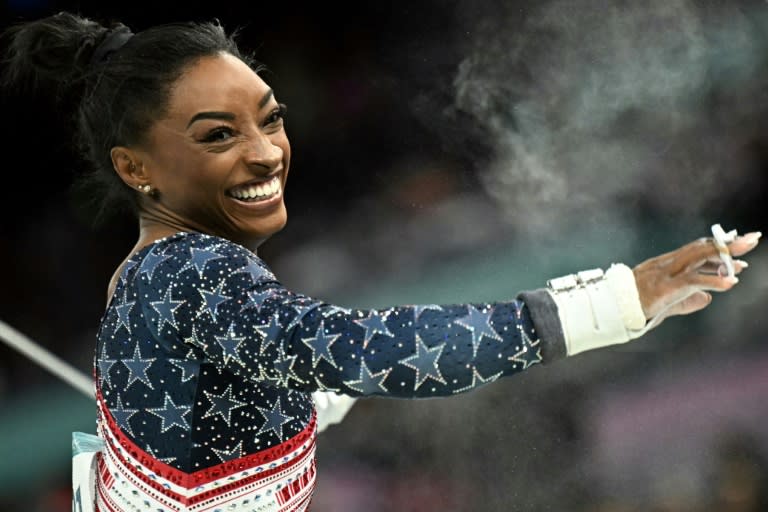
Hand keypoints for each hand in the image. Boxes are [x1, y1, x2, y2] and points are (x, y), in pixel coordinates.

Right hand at [633, 230, 760, 323]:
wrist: (616, 308)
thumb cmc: (638, 305)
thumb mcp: (669, 302)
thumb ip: (688, 299)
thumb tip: (707, 299)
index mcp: (669, 264)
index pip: (698, 249)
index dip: (720, 246)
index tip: (741, 244)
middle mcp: (669, 263)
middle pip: (702, 247)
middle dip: (728, 243)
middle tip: (753, 239)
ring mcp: (668, 273)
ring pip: (699, 256)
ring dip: (725, 254)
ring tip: (747, 252)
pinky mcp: (667, 286)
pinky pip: (694, 280)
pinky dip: (714, 280)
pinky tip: (731, 282)